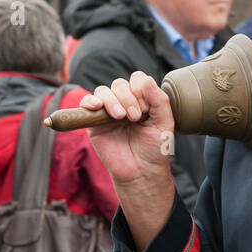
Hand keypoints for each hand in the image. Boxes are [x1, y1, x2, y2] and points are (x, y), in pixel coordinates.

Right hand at [81, 72, 176, 249]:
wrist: (141, 172)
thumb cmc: (154, 149)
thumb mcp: (165, 123)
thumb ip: (160, 100)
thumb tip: (146, 79)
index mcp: (143, 100)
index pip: (137, 80)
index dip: (141, 89)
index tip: (146, 109)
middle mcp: (125, 103)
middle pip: (120, 84)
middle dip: (128, 98)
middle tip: (135, 117)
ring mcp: (108, 112)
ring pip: (104, 91)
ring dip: (113, 101)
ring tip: (121, 117)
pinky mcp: (94, 123)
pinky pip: (86, 103)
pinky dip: (90, 101)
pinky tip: (97, 107)